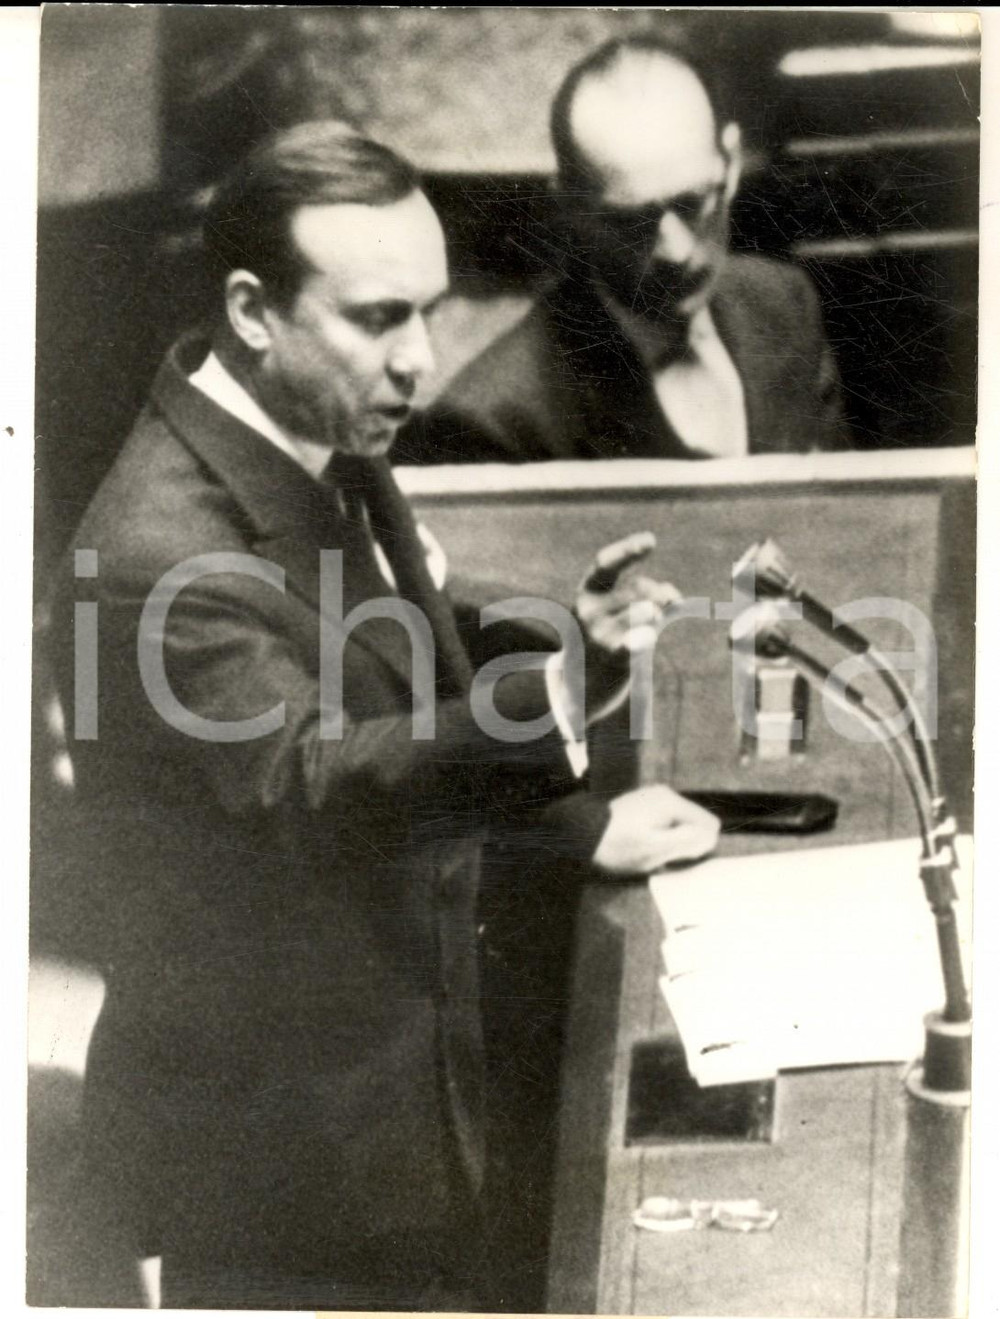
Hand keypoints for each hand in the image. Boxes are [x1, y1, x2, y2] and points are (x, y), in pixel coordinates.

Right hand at [574, 532, 680, 717]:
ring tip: (656, 620)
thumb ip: (648, 591)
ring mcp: (599, 634)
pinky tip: (646, 636)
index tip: (651, 541)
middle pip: (637, 588)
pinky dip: (641, 637)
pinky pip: (633, 641)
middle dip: (657, 592)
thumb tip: (673, 599)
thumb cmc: (609, 630)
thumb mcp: (619, 604)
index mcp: (587, 590)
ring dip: (659, 612)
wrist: (585, 678)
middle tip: (665, 603)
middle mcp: (588, 610)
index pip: (606, 563)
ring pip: (644, 610)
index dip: (627, 550)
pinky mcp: (613, 656)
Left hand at [592, 784, 720, 875]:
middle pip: (695, 824)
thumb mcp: (655, 849)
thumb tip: (714, 835)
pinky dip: (660, 837)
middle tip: (661, 856)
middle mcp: (666, 794)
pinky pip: (666, 823)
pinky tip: (642, 845)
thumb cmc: (617, 845)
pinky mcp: (644, 805)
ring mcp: (654, 798)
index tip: (678, 856)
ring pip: (680, 825)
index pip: (709, 823)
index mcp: (671, 802)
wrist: (582, 835)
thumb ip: (688, 841)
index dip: (700, 845)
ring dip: (672, 842)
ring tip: (649, 852)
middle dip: (684, 843)